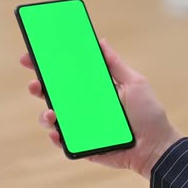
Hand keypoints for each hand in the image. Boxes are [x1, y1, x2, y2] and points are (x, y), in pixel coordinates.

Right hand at [20, 39, 182, 178]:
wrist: (156, 146)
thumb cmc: (148, 113)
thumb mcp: (134, 83)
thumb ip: (115, 64)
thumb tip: (100, 41)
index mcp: (93, 89)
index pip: (65, 75)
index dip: (47, 66)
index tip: (31, 56)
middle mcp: (83, 106)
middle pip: (53, 95)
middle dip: (37, 87)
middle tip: (34, 83)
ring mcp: (81, 126)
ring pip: (53, 119)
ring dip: (45, 115)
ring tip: (52, 114)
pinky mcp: (83, 146)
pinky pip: (63, 142)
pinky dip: (57, 138)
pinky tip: (57, 133)